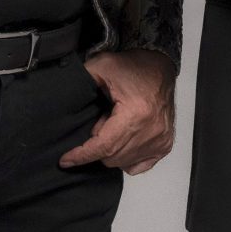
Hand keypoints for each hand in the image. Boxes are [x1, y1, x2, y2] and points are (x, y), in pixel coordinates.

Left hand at [59, 48, 176, 175]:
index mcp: (136, 113)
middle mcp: (151, 130)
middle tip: (100, 121)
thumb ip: (81, 82)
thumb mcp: (102, 65)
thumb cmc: (136, 67)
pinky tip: (123, 141)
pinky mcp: (165, 144)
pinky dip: (126, 159)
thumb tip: (65, 104)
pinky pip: (138, 165)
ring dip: (112, 149)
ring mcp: (160, 140)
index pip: (103, 146)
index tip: (65, 160)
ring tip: (114, 126)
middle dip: (97, 145)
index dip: (81, 155)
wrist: (160, 67)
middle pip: (111, 157)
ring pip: (122, 163)